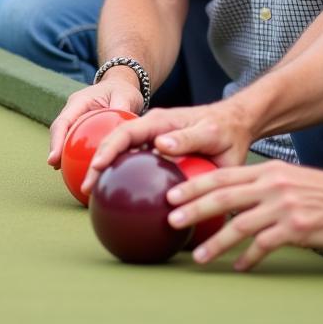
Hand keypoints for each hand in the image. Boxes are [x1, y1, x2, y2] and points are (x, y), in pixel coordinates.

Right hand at [47, 76, 145, 167]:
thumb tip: (123, 128)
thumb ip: (123, 109)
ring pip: (65, 138)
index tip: (53, 159)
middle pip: (59, 131)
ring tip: (66, 175)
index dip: (56, 140)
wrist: (121, 85)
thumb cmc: (123, 90)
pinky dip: (75, 155)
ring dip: (63, 154)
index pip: (63, 121)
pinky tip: (80, 172)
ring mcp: (76, 119)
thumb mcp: (126, 96)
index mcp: (80, 101)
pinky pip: (75, 141)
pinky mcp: (81, 127)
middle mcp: (74, 110)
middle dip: (55, 149)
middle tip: (55, 168)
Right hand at [80, 97, 253, 195]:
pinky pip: (139, 166)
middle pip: (117, 144)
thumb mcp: (210, 132)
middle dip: (99, 164)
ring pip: (125, 156)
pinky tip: (123, 201)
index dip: (109, 147)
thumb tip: (159, 144)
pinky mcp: (159, 155)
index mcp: (160, 122)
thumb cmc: (225, 129)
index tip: (96, 166)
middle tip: (87, 190)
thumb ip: (187, 138)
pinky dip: (127, 179)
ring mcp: (153, 142)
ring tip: (96, 198)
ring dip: (108, 173)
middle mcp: (152, 130)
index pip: (127, 132)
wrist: (235, 126)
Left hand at [166, 163, 322, 269]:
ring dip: (216, 241)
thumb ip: (260, 183)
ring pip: (240, 224)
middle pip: (225, 196)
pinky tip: (239, 267)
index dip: (196, 184)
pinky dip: (248, 257)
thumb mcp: (286, 177)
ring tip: (198, 255)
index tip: (173, 193)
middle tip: (172, 219)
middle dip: (195, 208)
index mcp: (266, 170)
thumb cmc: (319, 190)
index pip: (223, 175)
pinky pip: (264, 245)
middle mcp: (271, 185)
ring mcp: (283, 207)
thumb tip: (229, 196)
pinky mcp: (295, 229)